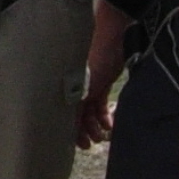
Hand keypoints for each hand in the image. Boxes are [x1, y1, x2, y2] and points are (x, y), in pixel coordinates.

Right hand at [77, 6, 130, 147]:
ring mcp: (88, 85)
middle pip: (77, 116)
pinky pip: (100, 104)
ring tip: (103, 134)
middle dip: (85, 131)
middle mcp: (73, 87)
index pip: (64, 115)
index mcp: (64, 86)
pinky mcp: (102, 82)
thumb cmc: (97, 56)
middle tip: (93, 143)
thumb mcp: (85, 86)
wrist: (115, 33)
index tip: (79, 145)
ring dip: (96, 125)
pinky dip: (104, 115)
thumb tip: (71, 130)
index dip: (71, 132)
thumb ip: (76, 108)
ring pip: (89, 112)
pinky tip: (109, 123)